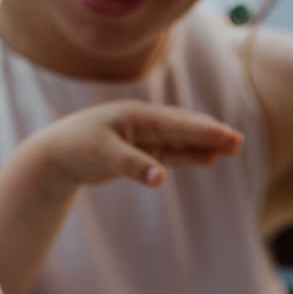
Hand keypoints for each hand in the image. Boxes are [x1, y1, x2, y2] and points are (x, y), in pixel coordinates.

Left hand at [28, 100, 243, 195]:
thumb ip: (132, 165)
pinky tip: (208, 158)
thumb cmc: (75, 147)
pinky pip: (170, 153)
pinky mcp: (139, 152)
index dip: (203, 131)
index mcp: (136, 115)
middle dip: (210, 134)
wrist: (54, 154)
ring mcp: (143, 137)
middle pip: (184, 128)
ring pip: (180, 141)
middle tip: (238, 141)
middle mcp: (143, 122)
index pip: (177, 123)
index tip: (226, 135)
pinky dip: (189, 156)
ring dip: (204, 144)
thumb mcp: (102, 154)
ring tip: (232, 147)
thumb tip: (161, 178)